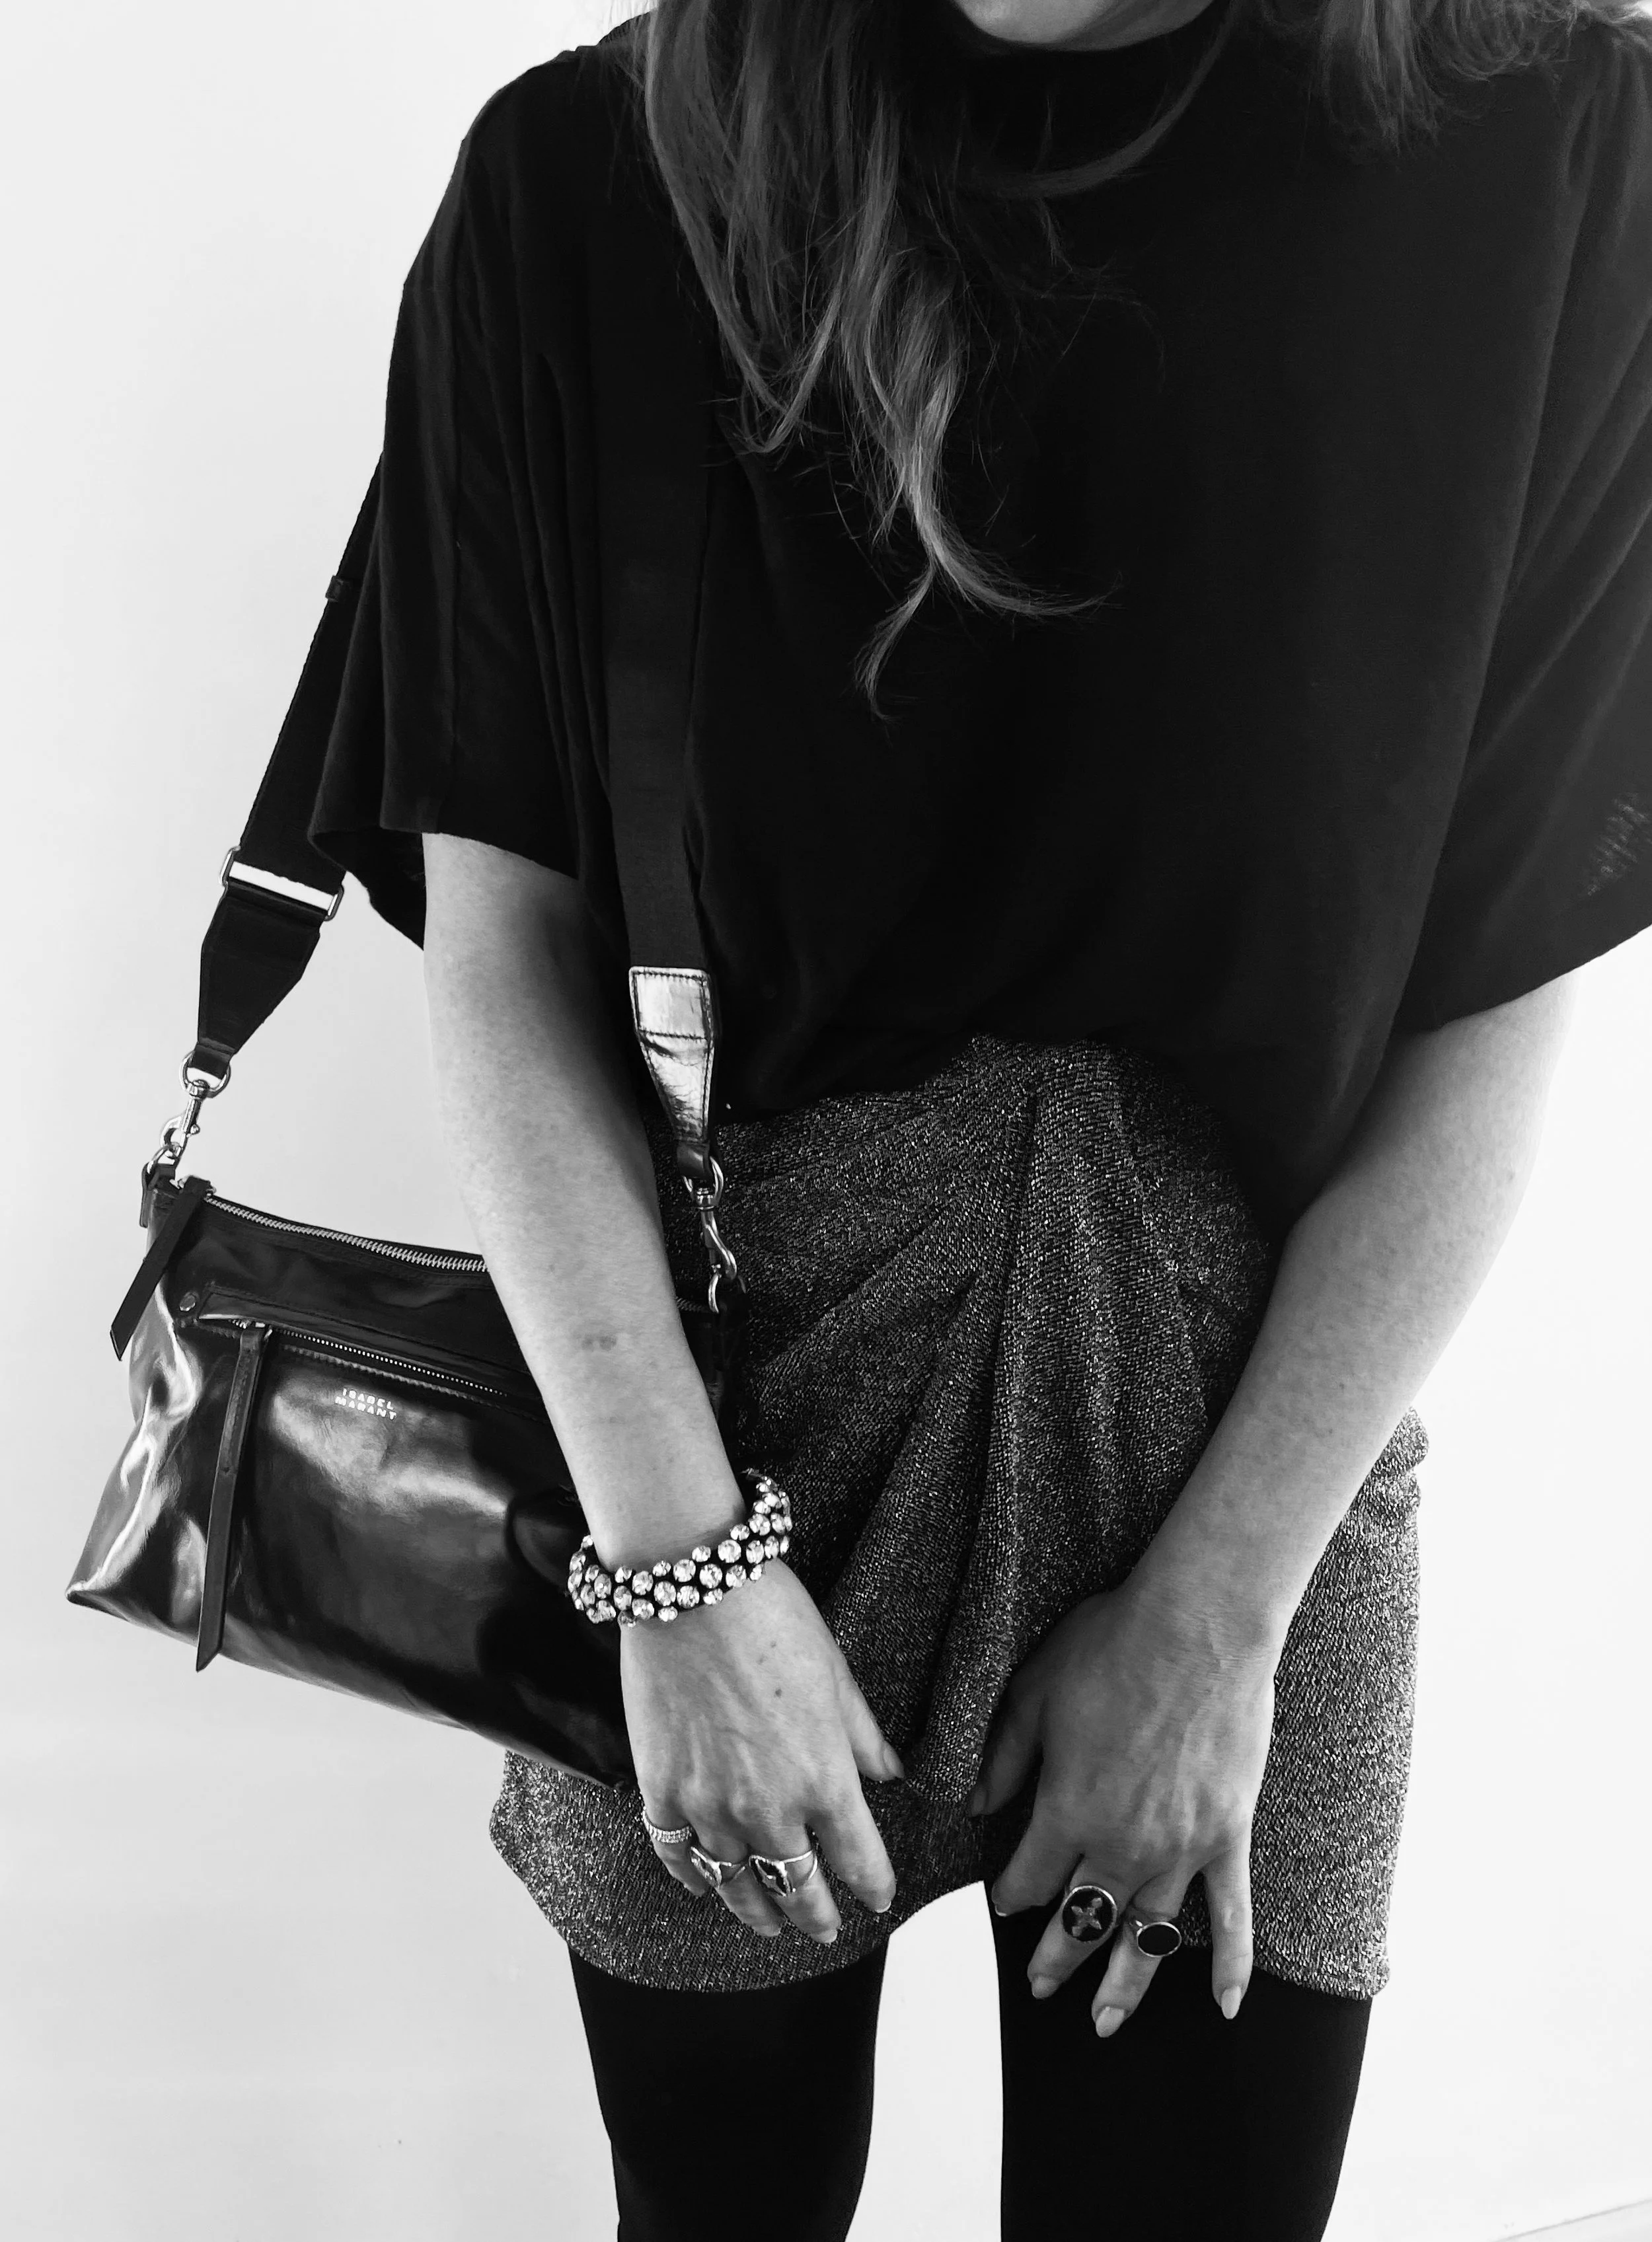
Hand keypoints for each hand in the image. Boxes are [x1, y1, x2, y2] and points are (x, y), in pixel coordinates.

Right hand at [624, 1560, 903, 1942]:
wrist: (694, 1590)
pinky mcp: (660, 1791)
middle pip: (797, 1889)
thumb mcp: (838, 1676)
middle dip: (815, 1915)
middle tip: (822, 1929)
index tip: (878, 1898)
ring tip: (769, 1926)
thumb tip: (892, 1774)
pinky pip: (677, 1855)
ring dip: (756, 1913)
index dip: (873, 1886)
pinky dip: (693, 1876)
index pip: (859, 1861)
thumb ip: (864, 1737)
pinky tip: (703, 1883)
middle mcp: (768, 1810)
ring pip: (736, 1885)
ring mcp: (709, 1806)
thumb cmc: (774, 1621)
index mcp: (824, 1782)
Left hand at [968, 1569, 1276, 2033]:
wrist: (1199, 1625)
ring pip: (1147, 1934)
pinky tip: (1226, 2007)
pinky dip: (1231, 1967)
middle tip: (1039, 1986)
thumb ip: (1002, 1757)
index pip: (1028, 1878)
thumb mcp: (1033, 1694)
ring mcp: (1181, 1848)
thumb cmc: (1111, 1646)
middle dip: (1056, 1958)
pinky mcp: (1228, 1835)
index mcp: (1067, 1812)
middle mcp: (1122, 1844)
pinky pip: (1234, 1916)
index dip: (1009, 1894)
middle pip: (1083, 1920)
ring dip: (1125, 1982)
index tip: (1000, 1900)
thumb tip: (972, 1805)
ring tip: (1106, 2021)